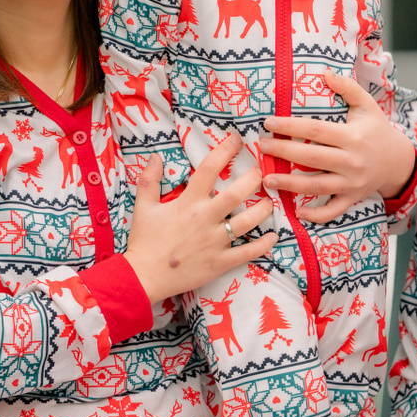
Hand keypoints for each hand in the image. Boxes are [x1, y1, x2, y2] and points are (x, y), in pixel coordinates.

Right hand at [123, 133, 275, 300]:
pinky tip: (273, 236)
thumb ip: (149, 180)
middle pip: (235, 194)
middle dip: (252, 179)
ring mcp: (214, 242)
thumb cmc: (143, 241)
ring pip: (246, 222)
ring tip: (270, 203)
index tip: (237, 139)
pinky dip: (263, 244)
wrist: (143, 277)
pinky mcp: (220, 262)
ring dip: (263, 211)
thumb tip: (154, 157)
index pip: (208, 169)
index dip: (225, 150)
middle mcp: (204, 219)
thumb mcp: (143, 207)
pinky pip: (247, 252)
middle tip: (260, 173)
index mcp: (188, 203)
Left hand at [258, 72, 416, 223]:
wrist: (399, 161)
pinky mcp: (353, 198)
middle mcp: (352, 161)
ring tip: (267, 179)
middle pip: (311, 158)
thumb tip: (325, 73)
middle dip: (283, 152)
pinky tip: (296, 211)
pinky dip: (316, 215)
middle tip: (262, 147)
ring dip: (290, 184)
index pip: (316, 130)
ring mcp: (352, 183)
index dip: (291, 126)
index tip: (269, 123)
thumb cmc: (377, 130)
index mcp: (353, 137)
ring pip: (317, 186)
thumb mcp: (367, 105)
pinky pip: (333, 210)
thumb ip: (348, 88)